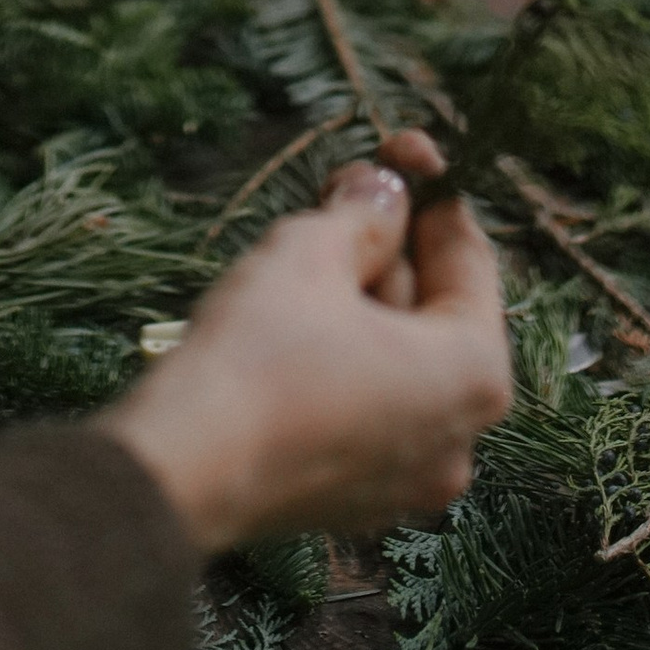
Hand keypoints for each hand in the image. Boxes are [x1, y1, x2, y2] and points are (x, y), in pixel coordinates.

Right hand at [96, 132, 512, 551]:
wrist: (176, 474)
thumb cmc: (257, 357)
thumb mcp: (313, 253)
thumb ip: (365, 212)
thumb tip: (385, 190)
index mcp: (473, 375)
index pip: (470, 259)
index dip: (430, 191)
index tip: (399, 147)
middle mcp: (458, 439)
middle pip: (434, 310)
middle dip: (388, 245)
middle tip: (340, 190)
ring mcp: (407, 482)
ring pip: (396, 359)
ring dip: (359, 298)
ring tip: (304, 251)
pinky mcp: (354, 502)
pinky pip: (366, 406)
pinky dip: (340, 358)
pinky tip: (292, 320)